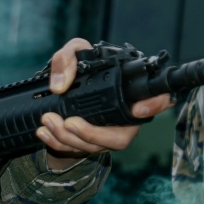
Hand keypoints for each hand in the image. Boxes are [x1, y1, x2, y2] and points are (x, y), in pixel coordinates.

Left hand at [39, 37, 173, 169]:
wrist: (60, 88)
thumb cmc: (78, 66)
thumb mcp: (72, 52)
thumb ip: (68, 58)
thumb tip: (60, 86)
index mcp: (131, 91)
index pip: (160, 99)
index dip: (155, 106)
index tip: (137, 110)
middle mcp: (125, 117)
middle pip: (120, 138)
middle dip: (92, 134)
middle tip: (68, 122)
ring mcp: (109, 134)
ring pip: (97, 148)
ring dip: (69, 139)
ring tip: (48, 121)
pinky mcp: (91, 145)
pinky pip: (78, 151)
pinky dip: (57, 143)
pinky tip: (43, 132)